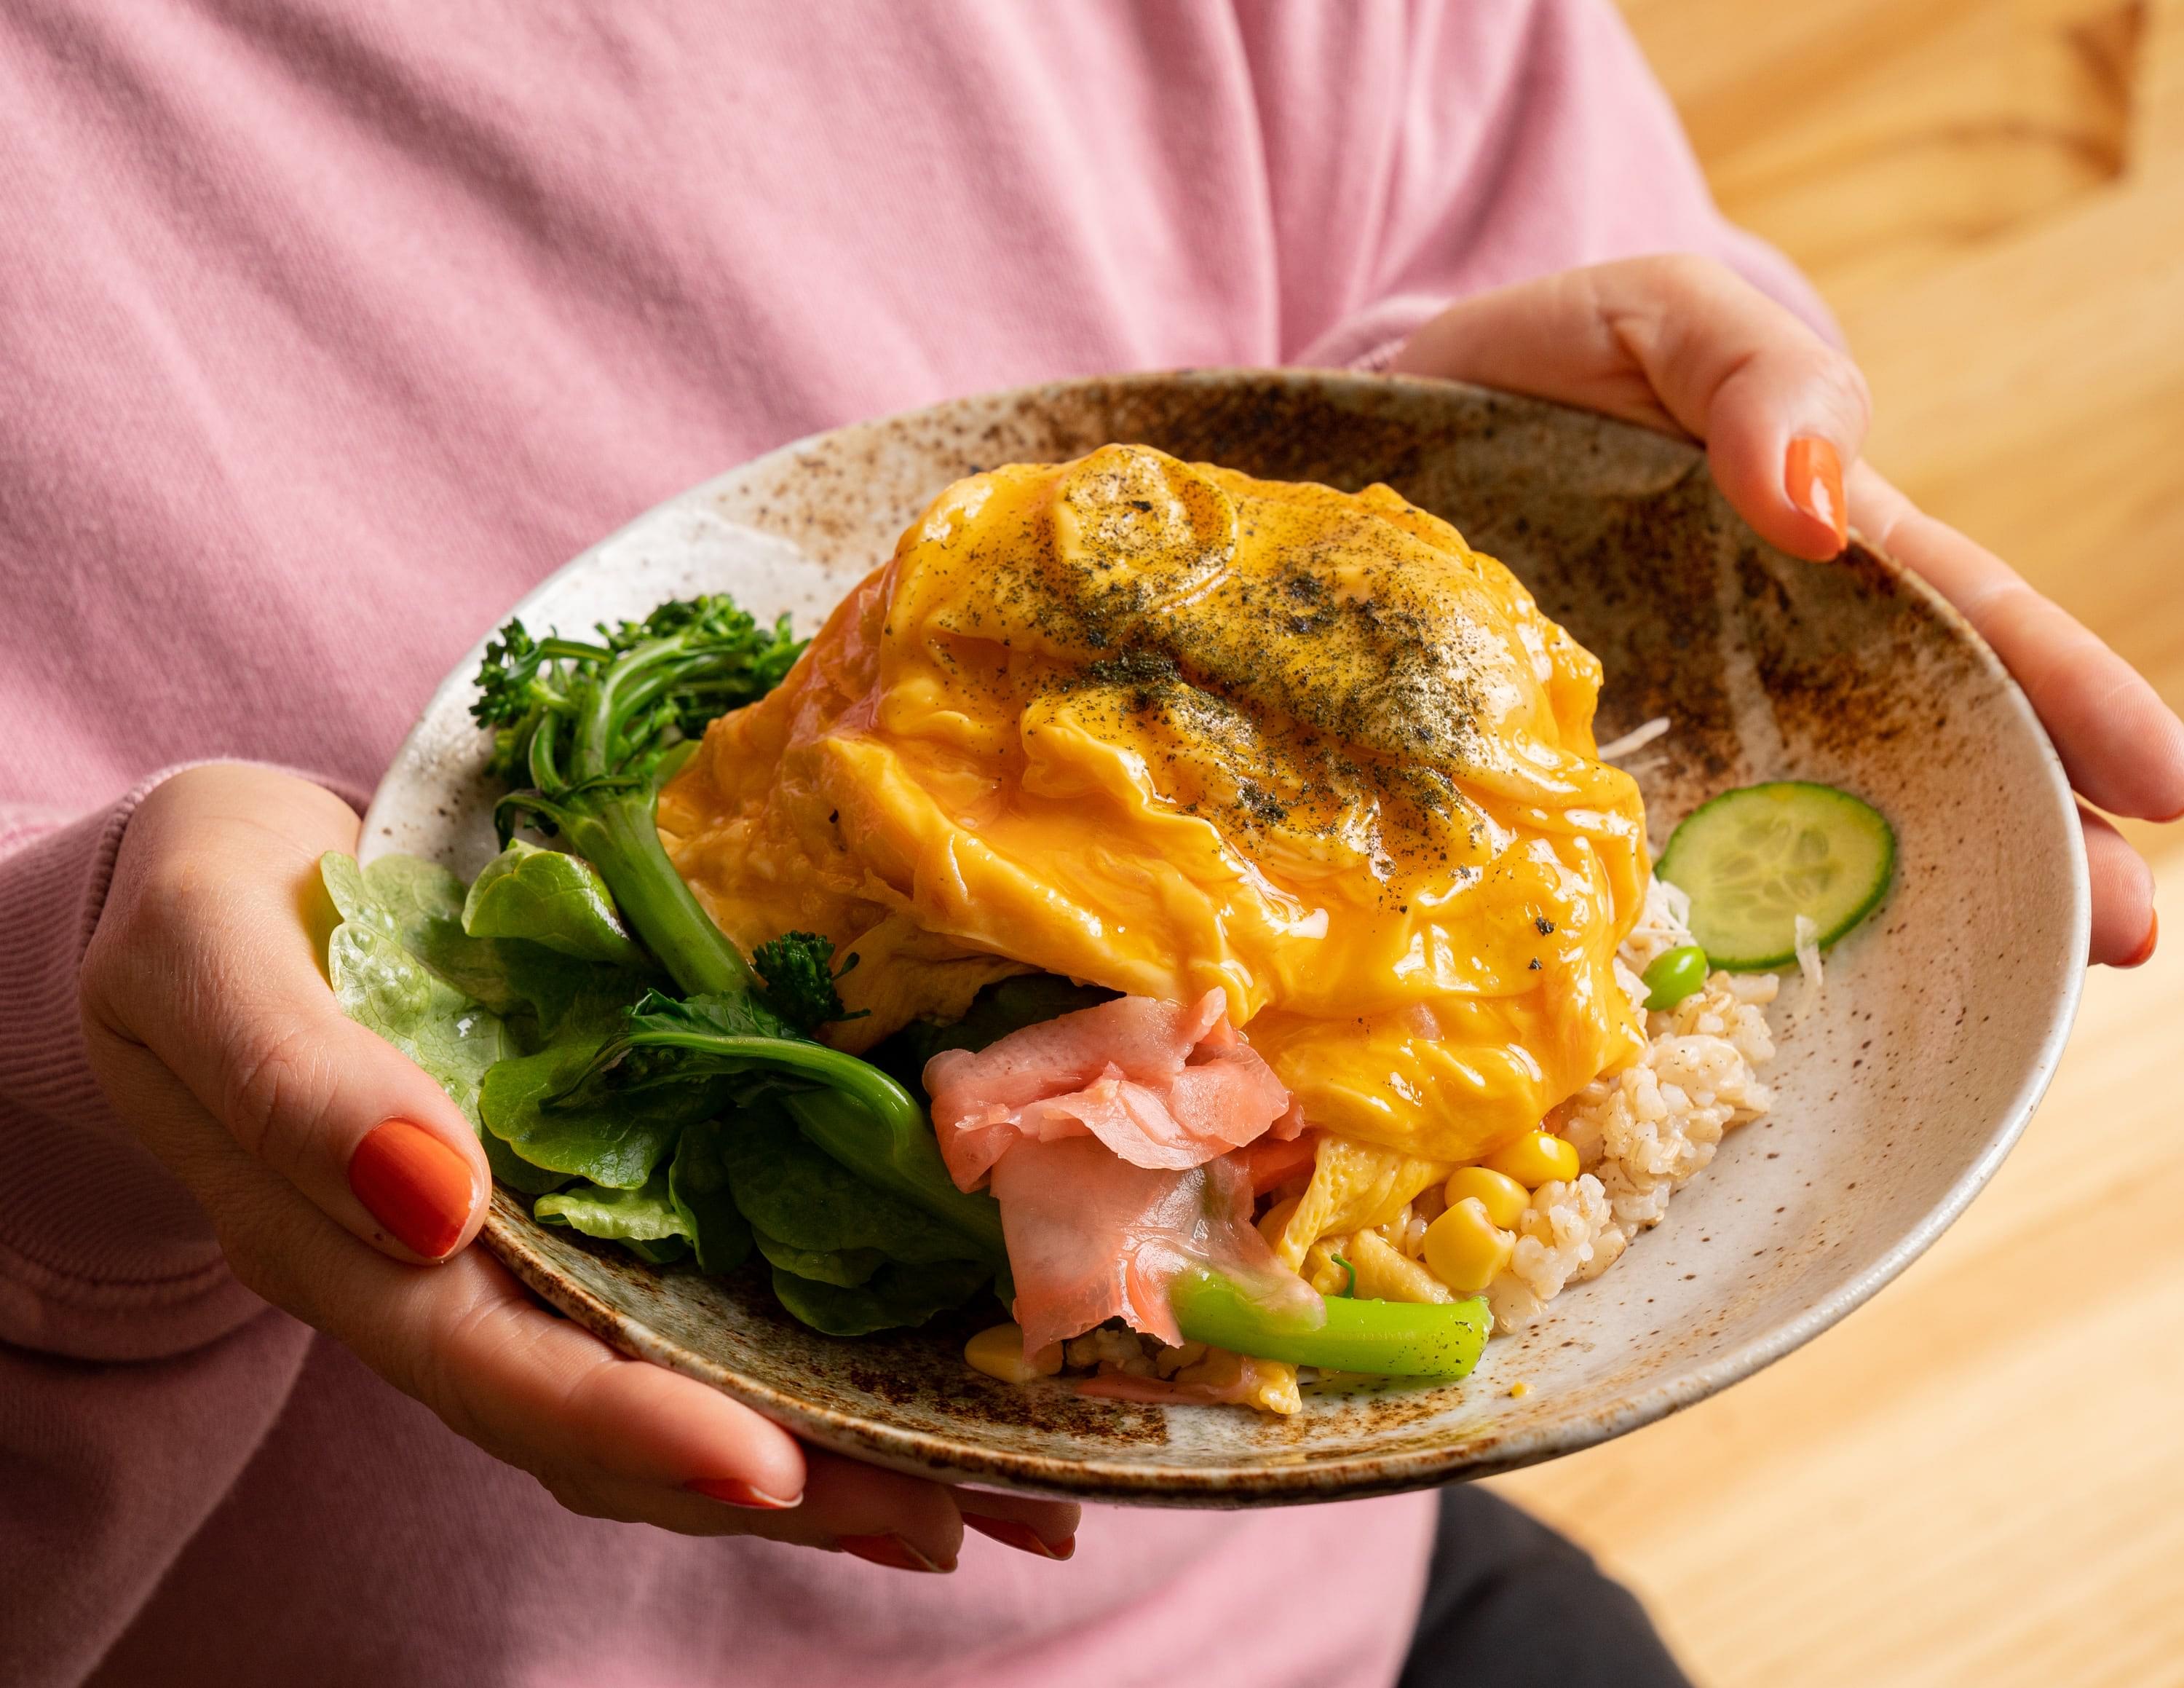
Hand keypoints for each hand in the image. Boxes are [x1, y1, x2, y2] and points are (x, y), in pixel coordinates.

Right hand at [79, 764, 1077, 1570]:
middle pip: (610, 1419)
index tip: (772, 1468)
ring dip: (825, 1450)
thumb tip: (430, 1198)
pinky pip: (696, 1300)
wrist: (231, 882)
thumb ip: (291, 1077)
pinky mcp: (588, 1198)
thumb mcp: (201, 955)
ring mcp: (523, 1248)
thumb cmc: (206, 902)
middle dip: (780, 1478)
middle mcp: (448, 1277)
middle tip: (957, 1516)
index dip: (630, 1426)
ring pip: (671, 1383)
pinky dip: (808, 1351)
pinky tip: (928, 1373)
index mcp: (344, 1241)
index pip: (496, 1366)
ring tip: (993, 1494)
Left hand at [1393, 255, 2183, 965]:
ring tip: (1994, 998)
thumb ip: (1754, 375)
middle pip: (1922, 760)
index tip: (2162, 782)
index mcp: (1819, 556)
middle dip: (2033, 845)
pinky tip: (1745, 1012)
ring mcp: (1675, 733)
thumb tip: (1821, 506)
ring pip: (1809, 839)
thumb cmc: (1544, 365)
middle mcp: (1766, 668)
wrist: (1381, 425)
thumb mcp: (1660, 321)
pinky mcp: (1574, 784)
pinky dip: (1705, 941)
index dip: (2069, 697)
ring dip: (1907, 917)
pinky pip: (1651, 869)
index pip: (1969, 627)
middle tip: (2117, 937)